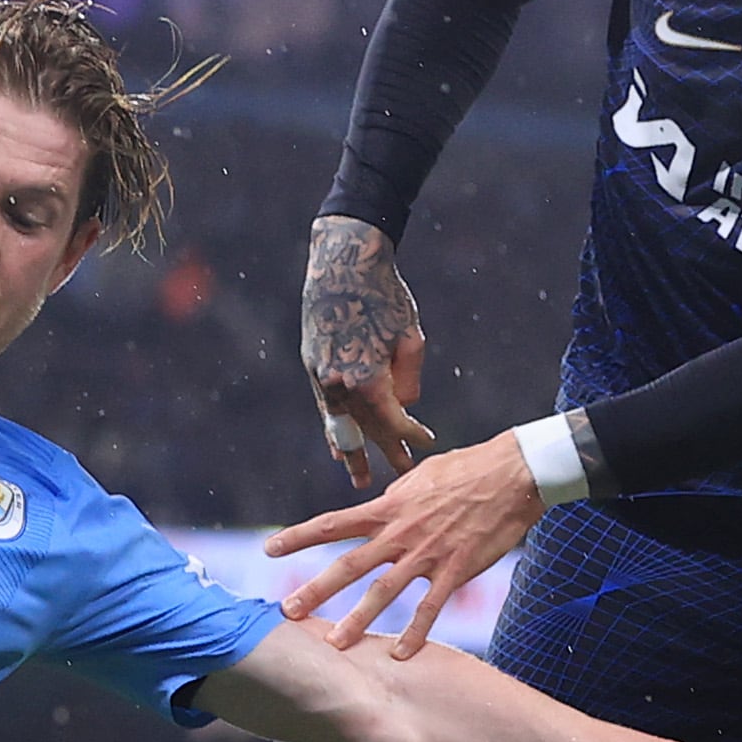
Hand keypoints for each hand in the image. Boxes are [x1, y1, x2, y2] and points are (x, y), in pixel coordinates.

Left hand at [266, 434, 540, 657]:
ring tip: (335, 644)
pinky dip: (416, 632)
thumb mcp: (420, 477)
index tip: (269, 550)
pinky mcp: (456, 569)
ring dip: (358, 620)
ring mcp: (427, 554)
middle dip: (315, 590)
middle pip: (349, 565)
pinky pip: (431, 607)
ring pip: (384, 592)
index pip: (332, 523)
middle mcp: (400, 533)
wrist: (513, 473)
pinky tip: (401, 654)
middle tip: (287, 612)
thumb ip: (394, 498)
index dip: (298, 537)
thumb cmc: (467, 469)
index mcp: (388, 508)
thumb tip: (379, 508)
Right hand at [299, 218, 433, 487]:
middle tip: (402, 477)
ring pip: (339, 424)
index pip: (393, 421)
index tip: (428, 442)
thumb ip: (409, 380)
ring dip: (350, 451)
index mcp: (367, 379)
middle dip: (384, 452)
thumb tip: (403, 406)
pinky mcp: (312, 364)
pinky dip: (333, 427)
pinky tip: (336, 446)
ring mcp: (321, 376)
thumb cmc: (385, 297)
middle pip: (365, 430)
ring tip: (358, 477)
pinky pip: (325, 406)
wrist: (343, 263)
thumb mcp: (410, 338)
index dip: (412, 434)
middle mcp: (339, 384)